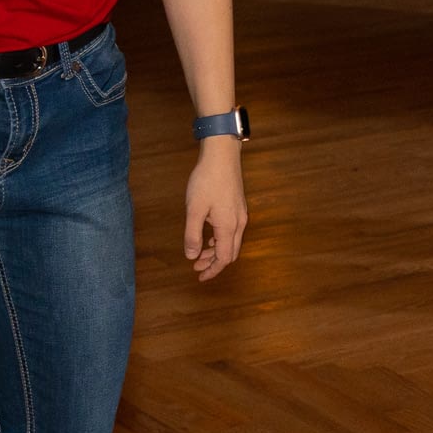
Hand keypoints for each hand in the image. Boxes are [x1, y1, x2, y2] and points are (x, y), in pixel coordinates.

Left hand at [184, 138, 246, 279]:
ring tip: (199, 253)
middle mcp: (239, 223)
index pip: (223, 258)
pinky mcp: (238, 207)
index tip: (199, 277)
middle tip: (196, 266)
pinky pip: (232, 231)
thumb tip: (192, 256)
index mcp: (228, 226)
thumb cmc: (206, 180)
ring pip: (231, 242)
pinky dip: (220, 239)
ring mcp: (240, 214)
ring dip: (216, 251)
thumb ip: (192, 235)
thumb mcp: (194, 209)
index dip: (212, 270)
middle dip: (214, 263)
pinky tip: (208, 236)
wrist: (222, 155)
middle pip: (230, 253)